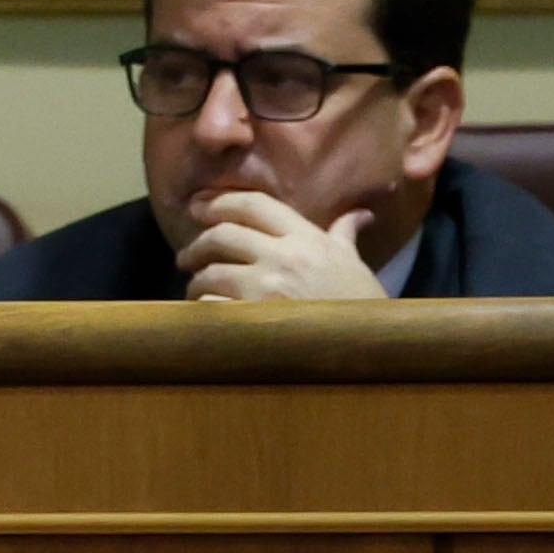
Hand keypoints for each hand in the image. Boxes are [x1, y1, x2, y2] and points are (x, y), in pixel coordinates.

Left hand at [178, 191, 385, 301]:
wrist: (367, 350)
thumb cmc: (361, 307)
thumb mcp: (354, 265)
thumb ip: (344, 237)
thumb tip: (359, 215)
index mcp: (306, 239)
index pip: (255, 205)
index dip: (220, 201)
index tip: (198, 206)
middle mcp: (283, 257)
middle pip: (223, 234)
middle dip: (197, 245)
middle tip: (186, 258)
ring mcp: (265, 290)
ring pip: (210, 273)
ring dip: (197, 282)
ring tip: (197, 290)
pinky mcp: (251, 321)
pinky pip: (209, 307)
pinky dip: (202, 310)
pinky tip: (206, 317)